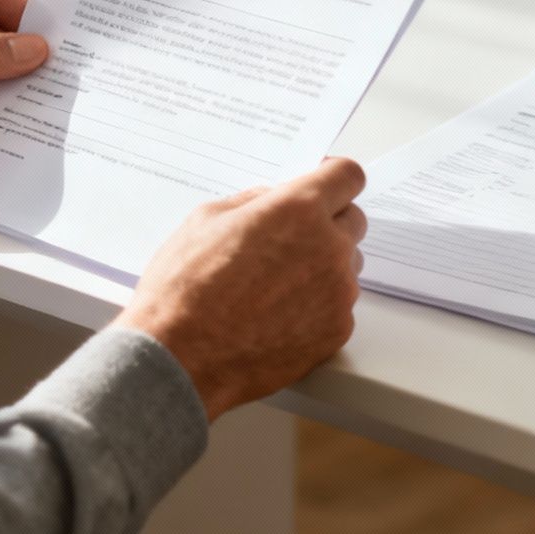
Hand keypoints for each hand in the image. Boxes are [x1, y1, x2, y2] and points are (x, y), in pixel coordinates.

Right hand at [113, 158, 367, 420]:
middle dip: (327, 221)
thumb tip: (275, 199)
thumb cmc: (185, 289)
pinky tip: (277, 313)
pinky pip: (338, 305)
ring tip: (275, 283)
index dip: (333, 177)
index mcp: (298, 211)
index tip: (324, 183)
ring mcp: (338, 294)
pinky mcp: (336, 332)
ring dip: (323, 264)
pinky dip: (316, 304)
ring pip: (346, 265)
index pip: (347, 176)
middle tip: (290, 236)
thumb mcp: (206, 219)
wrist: (181, 357)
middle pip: (353, 221)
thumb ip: (254, 201)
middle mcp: (329, 248)